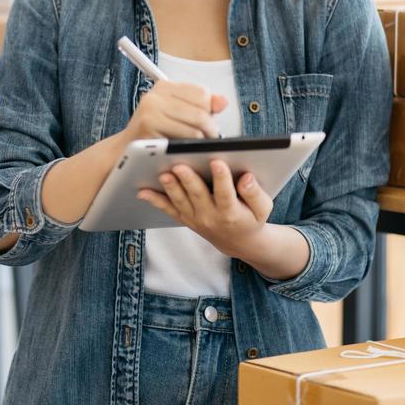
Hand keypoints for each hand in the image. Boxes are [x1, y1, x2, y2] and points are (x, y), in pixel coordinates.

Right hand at [121, 79, 227, 144]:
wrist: (123, 151)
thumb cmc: (154, 133)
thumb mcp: (176, 114)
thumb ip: (201, 106)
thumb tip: (224, 101)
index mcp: (163, 86)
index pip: (201, 93)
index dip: (210, 110)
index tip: (209, 122)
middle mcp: (155, 95)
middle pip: (201, 110)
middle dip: (210, 128)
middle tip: (210, 138)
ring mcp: (150, 112)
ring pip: (195, 127)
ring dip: (203, 140)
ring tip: (200, 146)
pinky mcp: (149, 130)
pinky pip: (184, 141)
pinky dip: (191, 148)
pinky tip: (187, 151)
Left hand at [137, 159, 272, 258]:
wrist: (239, 242)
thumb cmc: (251, 218)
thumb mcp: (263, 208)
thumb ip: (255, 193)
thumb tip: (246, 177)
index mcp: (231, 212)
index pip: (226, 194)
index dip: (222, 179)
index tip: (217, 162)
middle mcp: (210, 216)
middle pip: (198, 196)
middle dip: (189, 180)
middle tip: (180, 165)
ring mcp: (195, 218)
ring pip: (180, 202)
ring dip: (170, 188)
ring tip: (163, 174)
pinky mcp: (185, 217)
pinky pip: (168, 209)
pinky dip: (155, 200)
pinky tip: (142, 191)